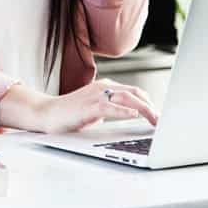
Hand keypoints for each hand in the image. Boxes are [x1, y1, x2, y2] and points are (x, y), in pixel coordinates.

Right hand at [38, 79, 158, 132]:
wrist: (47, 113)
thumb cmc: (70, 114)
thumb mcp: (95, 109)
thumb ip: (111, 108)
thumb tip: (129, 114)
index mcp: (105, 87)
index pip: (134, 91)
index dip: (149, 102)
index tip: (158, 115)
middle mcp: (103, 87)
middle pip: (135, 93)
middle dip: (151, 107)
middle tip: (161, 120)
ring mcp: (96, 95)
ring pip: (127, 98)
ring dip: (144, 109)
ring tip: (154, 120)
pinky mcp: (89, 106)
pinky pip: (110, 106)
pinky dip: (124, 110)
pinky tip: (134, 114)